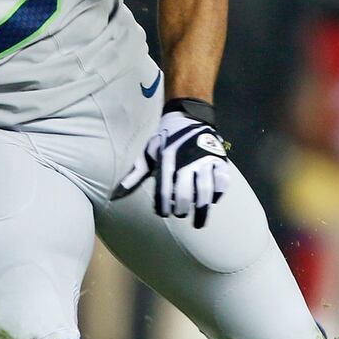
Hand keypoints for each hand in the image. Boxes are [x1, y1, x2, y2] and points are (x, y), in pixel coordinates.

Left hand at [113, 98, 229, 227]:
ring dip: (202, 209)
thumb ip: (135, 175)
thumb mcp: (148, 153)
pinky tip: (211, 200)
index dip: (164, 206)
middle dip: (182, 209)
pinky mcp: (220, 159)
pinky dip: (217, 194)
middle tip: (181, 214)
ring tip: (198, 221)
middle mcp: (187, 160)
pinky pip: (222, 182)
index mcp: (168, 159)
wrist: (190, 116)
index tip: (163, 213)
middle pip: (186, 194)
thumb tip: (116, 194)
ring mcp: (206, 160)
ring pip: (205, 190)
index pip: (165, 190)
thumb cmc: (166, 139)